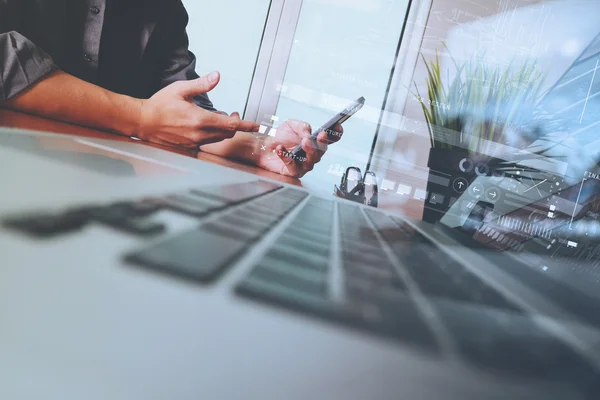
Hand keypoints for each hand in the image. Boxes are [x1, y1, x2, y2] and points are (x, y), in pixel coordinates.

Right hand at [136, 71, 258, 148]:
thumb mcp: (181, 89)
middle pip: (227, 133)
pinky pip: (207, 142)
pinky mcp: (189, 148)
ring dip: (223, 129)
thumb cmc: (160, 104)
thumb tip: (217, 76)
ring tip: (217, 117)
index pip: (231, 125)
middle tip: (233, 114)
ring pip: (218, 139)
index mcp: (200, 119)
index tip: (256, 125)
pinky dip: (211, 134)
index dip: (246, 125)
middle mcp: (199, 134)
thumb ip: (202, 84)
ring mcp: (194, 143)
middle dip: (235, 124)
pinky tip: (205, 126)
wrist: (143, 121)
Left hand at [257, 119, 342, 177]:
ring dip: (309, 151)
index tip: (336, 127)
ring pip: (311, 162)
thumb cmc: (280, 137)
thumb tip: (309, 133)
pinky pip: (293, 166)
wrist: (264, 146)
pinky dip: (286, 156)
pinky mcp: (293, 172)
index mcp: (314, 141)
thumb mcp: (291, 125)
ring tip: (303, 142)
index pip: (330, 139)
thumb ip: (301, 127)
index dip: (335, 134)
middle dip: (321, 143)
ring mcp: (304, 164)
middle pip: (322, 151)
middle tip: (318, 136)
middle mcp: (312, 154)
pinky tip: (280, 148)